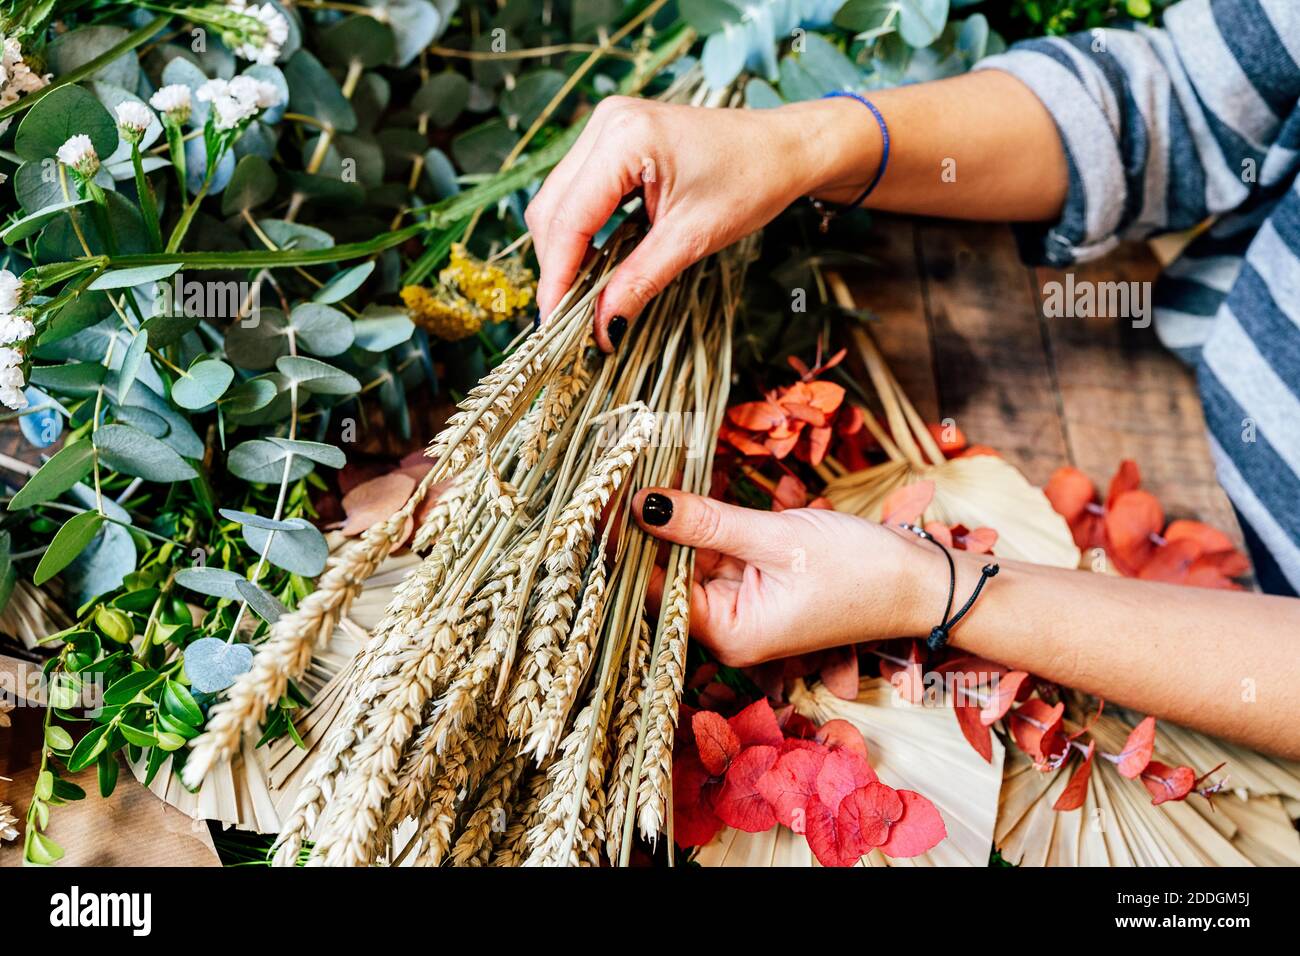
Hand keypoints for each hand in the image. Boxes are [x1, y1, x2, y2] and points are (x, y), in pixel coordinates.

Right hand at [525, 96, 878, 349]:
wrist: (784, 148)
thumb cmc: (752, 180)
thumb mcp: (693, 238)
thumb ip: (639, 281)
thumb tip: (602, 327)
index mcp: (624, 138)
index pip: (569, 218)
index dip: (558, 276)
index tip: (557, 324)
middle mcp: (606, 123)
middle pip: (553, 209)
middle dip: (557, 267)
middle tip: (569, 319)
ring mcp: (606, 127)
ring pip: (559, 201)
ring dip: (565, 251)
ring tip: (581, 297)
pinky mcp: (613, 139)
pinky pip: (578, 192)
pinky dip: (580, 232)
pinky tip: (593, 265)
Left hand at [632, 487, 924, 666]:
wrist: (922, 582)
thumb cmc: (861, 571)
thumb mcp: (776, 539)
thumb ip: (707, 522)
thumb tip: (643, 504)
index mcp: (729, 634)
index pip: (653, 591)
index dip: (624, 547)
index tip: (597, 502)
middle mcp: (728, 629)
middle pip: (668, 575)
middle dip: (649, 527)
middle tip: (621, 474)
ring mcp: (743, 606)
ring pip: (691, 558)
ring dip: (680, 519)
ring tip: (647, 473)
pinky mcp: (758, 583)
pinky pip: (720, 551)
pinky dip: (711, 521)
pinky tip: (702, 488)